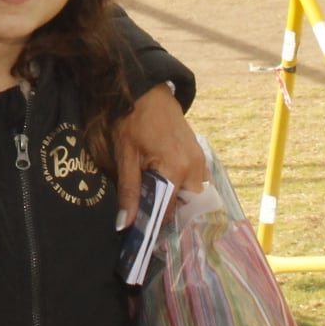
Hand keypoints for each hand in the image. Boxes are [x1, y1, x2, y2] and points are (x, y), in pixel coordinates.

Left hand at [114, 83, 205, 226]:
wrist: (147, 91)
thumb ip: (128, 192)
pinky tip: (166, 184)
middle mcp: (194, 167)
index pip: (168, 210)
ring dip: (177, 199)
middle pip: (186, 205)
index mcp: (176, 169)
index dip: (153, 224)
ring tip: (155, 199)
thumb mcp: (125, 157)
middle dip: (169, 212)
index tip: (140, 233)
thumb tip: (124, 224)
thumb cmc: (132, 121)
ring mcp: (199, 159)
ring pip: (193, 193)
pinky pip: (196, 179)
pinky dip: (183, 186)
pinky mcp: (198, 153)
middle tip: (148, 216)